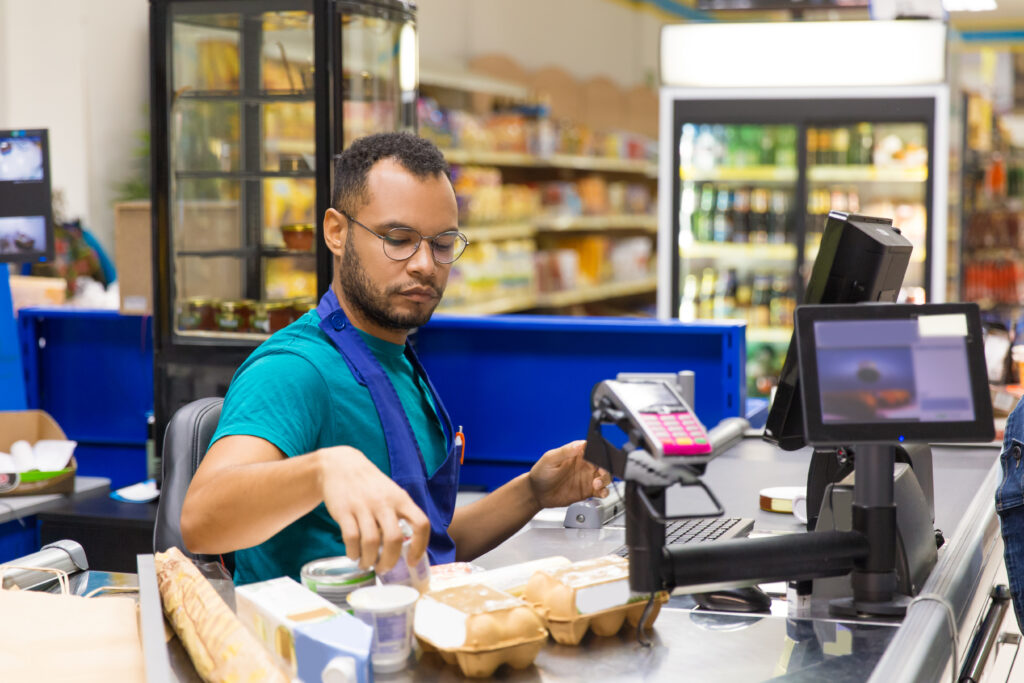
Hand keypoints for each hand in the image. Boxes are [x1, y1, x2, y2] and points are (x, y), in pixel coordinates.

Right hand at [316, 446, 429, 572]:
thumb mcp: (391, 494)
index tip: (413, 562)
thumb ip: (400, 515)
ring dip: (369, 560)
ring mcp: (363, 506)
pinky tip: (354, 554)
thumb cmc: (371, 485)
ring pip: (371, 542)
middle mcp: (384, 502)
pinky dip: (353, 552)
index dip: (420, 546)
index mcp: (401, 499)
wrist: (341, 465)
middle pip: (394, 539)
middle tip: (384, 569)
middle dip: (389, 561)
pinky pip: (351, 538)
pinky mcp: (344, 510)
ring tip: (366, 564)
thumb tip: (407, 548)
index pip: (420, 524)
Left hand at [527, 440, 610, 508]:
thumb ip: (565, 451)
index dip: (600, 453)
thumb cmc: (541, 473)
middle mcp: (584, 464)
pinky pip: (601, 490)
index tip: (600, 459)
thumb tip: (579, 444)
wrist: (536, 493)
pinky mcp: (587, 491)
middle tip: (600, 474)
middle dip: (605, 468)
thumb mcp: (550, 459)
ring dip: (605, 480)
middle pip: (603, 463)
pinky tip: (601, 492)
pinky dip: (604, 492)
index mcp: (577, 453)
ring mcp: (587, 478)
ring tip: (597, 484)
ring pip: (605, 476)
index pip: (594, 449)